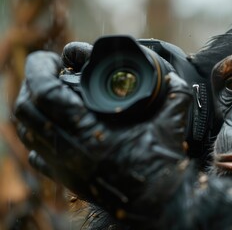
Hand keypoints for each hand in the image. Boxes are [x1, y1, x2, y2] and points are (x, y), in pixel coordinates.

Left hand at [14, 42, 191, 215]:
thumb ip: (175, 92)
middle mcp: (69, 152)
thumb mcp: (172, 122)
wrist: (157, 201)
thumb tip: (170, 75)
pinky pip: (36, 154)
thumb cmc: (162, 164)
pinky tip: (54, 126)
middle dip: (32, 83)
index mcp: (90, 135)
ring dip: (33, 107)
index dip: (41, 69)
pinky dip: (37, 135)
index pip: (45, 94)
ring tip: (51, 93)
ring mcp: (64, 166)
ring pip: (27, 131)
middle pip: (26, 110)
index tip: (54, 59)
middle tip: (51, 72)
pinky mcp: (67, 178)